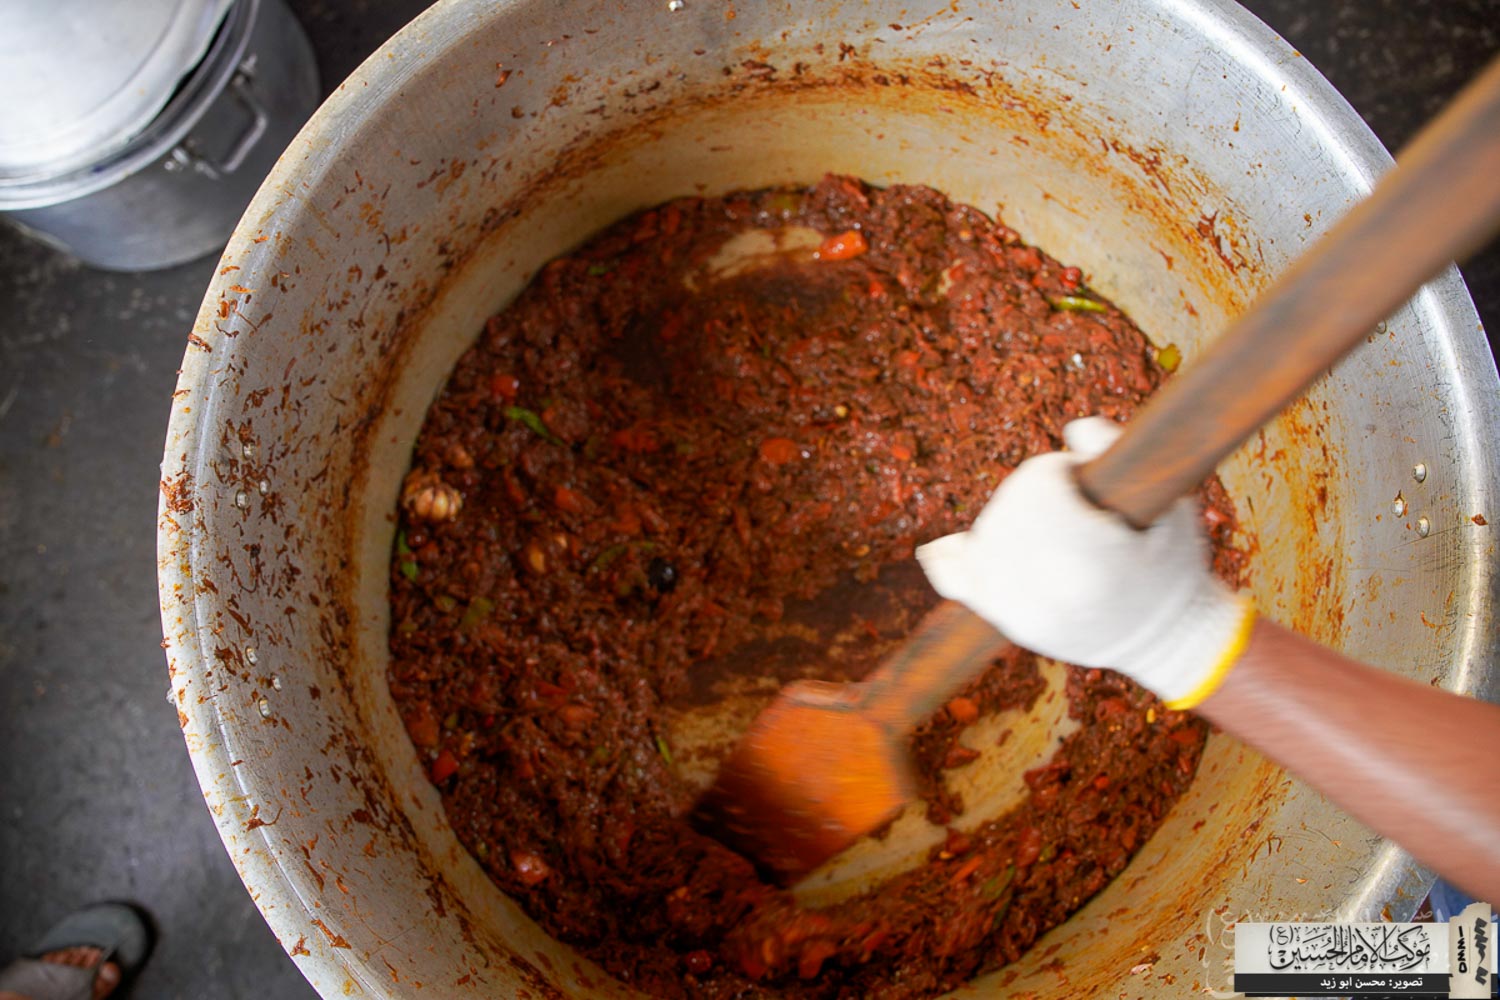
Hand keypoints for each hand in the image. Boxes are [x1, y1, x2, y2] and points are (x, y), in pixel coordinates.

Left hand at [916, 417, 1253, 707]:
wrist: (1167, 638)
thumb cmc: (1172, 563)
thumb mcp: (1172, 503)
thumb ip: (1122, 454)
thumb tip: (1074, 429)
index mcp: (1092, 556)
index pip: (1038, 484)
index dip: (1058, 471)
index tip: (1082, 478)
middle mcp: (1050, 587)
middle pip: (1009, 507)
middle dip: (1034, 493)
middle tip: (1071, 504)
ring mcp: (1024, 609)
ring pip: (985, 537)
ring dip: (1007, 519)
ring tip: (1045, 525)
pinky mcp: (1011, 623)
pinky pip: (961, 585)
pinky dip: (949, 561)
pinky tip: (942, 548)